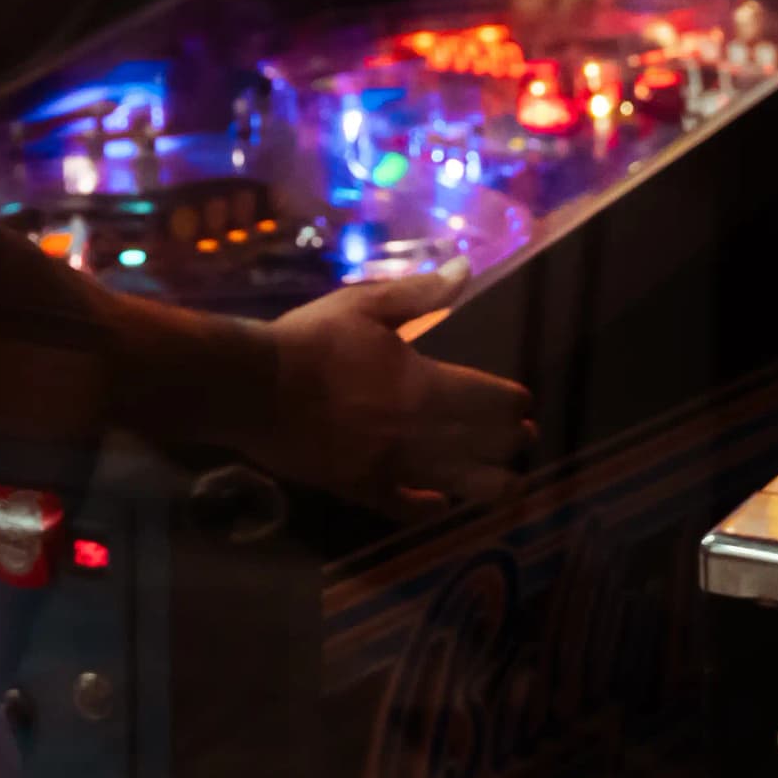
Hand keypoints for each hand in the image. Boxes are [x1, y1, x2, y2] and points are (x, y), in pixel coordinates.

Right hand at [246, 268, 533, 517]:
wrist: (252, 387)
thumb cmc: (310, 340)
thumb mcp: (364, 304)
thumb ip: (420, 294)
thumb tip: (465, 270)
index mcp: (424, 385)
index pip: (490, 402)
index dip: (513, 404)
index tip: (523, 403)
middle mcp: (417, 433)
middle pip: (483, 445)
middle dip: (510, 442)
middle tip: (525, 439)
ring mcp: (389, 466)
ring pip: (456, 484)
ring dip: (489, 484)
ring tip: (509, 482)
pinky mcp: (359, 488)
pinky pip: (403, 506)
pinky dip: (427, 507)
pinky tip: (440, 504)